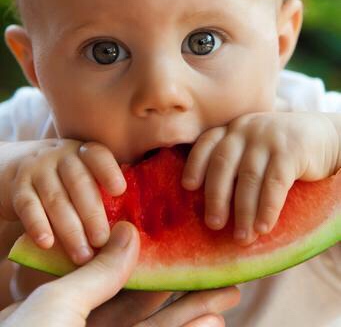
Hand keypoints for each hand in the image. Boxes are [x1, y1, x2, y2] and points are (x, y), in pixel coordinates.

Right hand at [0, 140, 125, 263]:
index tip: (120, 190)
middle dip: (92, 214)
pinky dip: (38, 225)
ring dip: (70, 229)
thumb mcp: (83, 173)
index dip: (108, 171)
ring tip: (82, 256)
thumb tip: (130, 230)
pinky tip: (47, 244)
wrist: (18, 167)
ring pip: (55, 198)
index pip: (97, 156)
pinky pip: (28, 206)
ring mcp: (38, 169)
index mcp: (84, 152)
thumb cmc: (65, 179)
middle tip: (102, 241)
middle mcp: (62, 156)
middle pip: (78, 182)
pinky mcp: (18, 187)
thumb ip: (103, 192)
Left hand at [0, 222, 239, 326]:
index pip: (116, 278)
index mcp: (67, 309)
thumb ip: (97, 273)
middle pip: (146, 303)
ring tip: (226, 294)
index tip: (179, 243)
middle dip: (183, 286)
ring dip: (194, 314)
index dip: (151, 260)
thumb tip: (129, 232)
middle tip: (216, 268)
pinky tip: (211, 323)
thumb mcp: (56, 304)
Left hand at [182, 111, 339, 244]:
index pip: (207, 142)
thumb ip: (235, 162)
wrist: (324, 136)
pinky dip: (267, 208)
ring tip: (242, 237)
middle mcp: (246, 128)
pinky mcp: (290, 150)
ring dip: (243, 211)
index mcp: (233, 128)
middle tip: (213, 224)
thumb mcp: (254, 146)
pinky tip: (264, 227)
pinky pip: (274, 183)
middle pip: (222, 163)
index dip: (195, 164)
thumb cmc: (281, 150)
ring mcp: (268, 137)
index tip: (188, 187)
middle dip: (216, 196)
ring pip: (248, 177)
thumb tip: (210, 204)